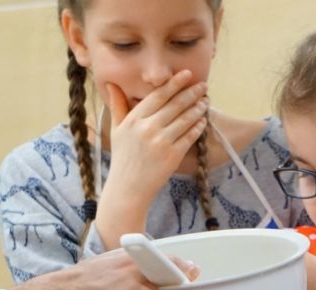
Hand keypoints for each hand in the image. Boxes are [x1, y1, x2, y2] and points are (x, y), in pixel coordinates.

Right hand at [96, 71, 208, 247]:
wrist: (128, 188)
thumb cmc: (123, 158)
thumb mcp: (116, 130)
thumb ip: (117, 106)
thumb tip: (110, 83)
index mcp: (134, 119)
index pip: (158, 95)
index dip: (175, 83)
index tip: (187, 74)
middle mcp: (147, 129)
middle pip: (175, 105)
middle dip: (192, 93)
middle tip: (203, 86)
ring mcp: (160, 143)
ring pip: (185, 119)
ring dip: (198, 108)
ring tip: (205, 102)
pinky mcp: (172, 156)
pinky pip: (189, 137)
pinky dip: (198, 127)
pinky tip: (203, 121)